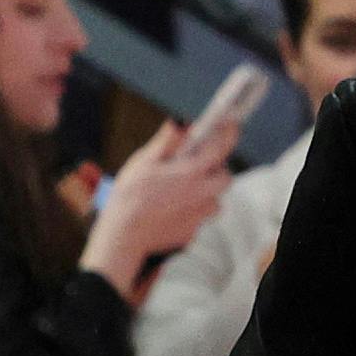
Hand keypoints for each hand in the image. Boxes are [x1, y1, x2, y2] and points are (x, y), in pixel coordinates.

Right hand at [80, 118, 230, 298]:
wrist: (125, 232)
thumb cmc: (130, 193)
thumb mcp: (145, 160)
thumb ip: (167, 142)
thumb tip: (181, 124)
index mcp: (190, 173)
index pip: (219, 150)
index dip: (227, 135)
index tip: (231, 126)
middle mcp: (201, 195)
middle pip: (224, 178)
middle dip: (217, 168)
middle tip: (199, 163)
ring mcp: (199, 216)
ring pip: (215, 200)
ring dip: (206, 191)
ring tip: (182, 187)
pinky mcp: (192, 232)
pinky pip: (200, 218)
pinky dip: (192, 209)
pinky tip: (172, 207)